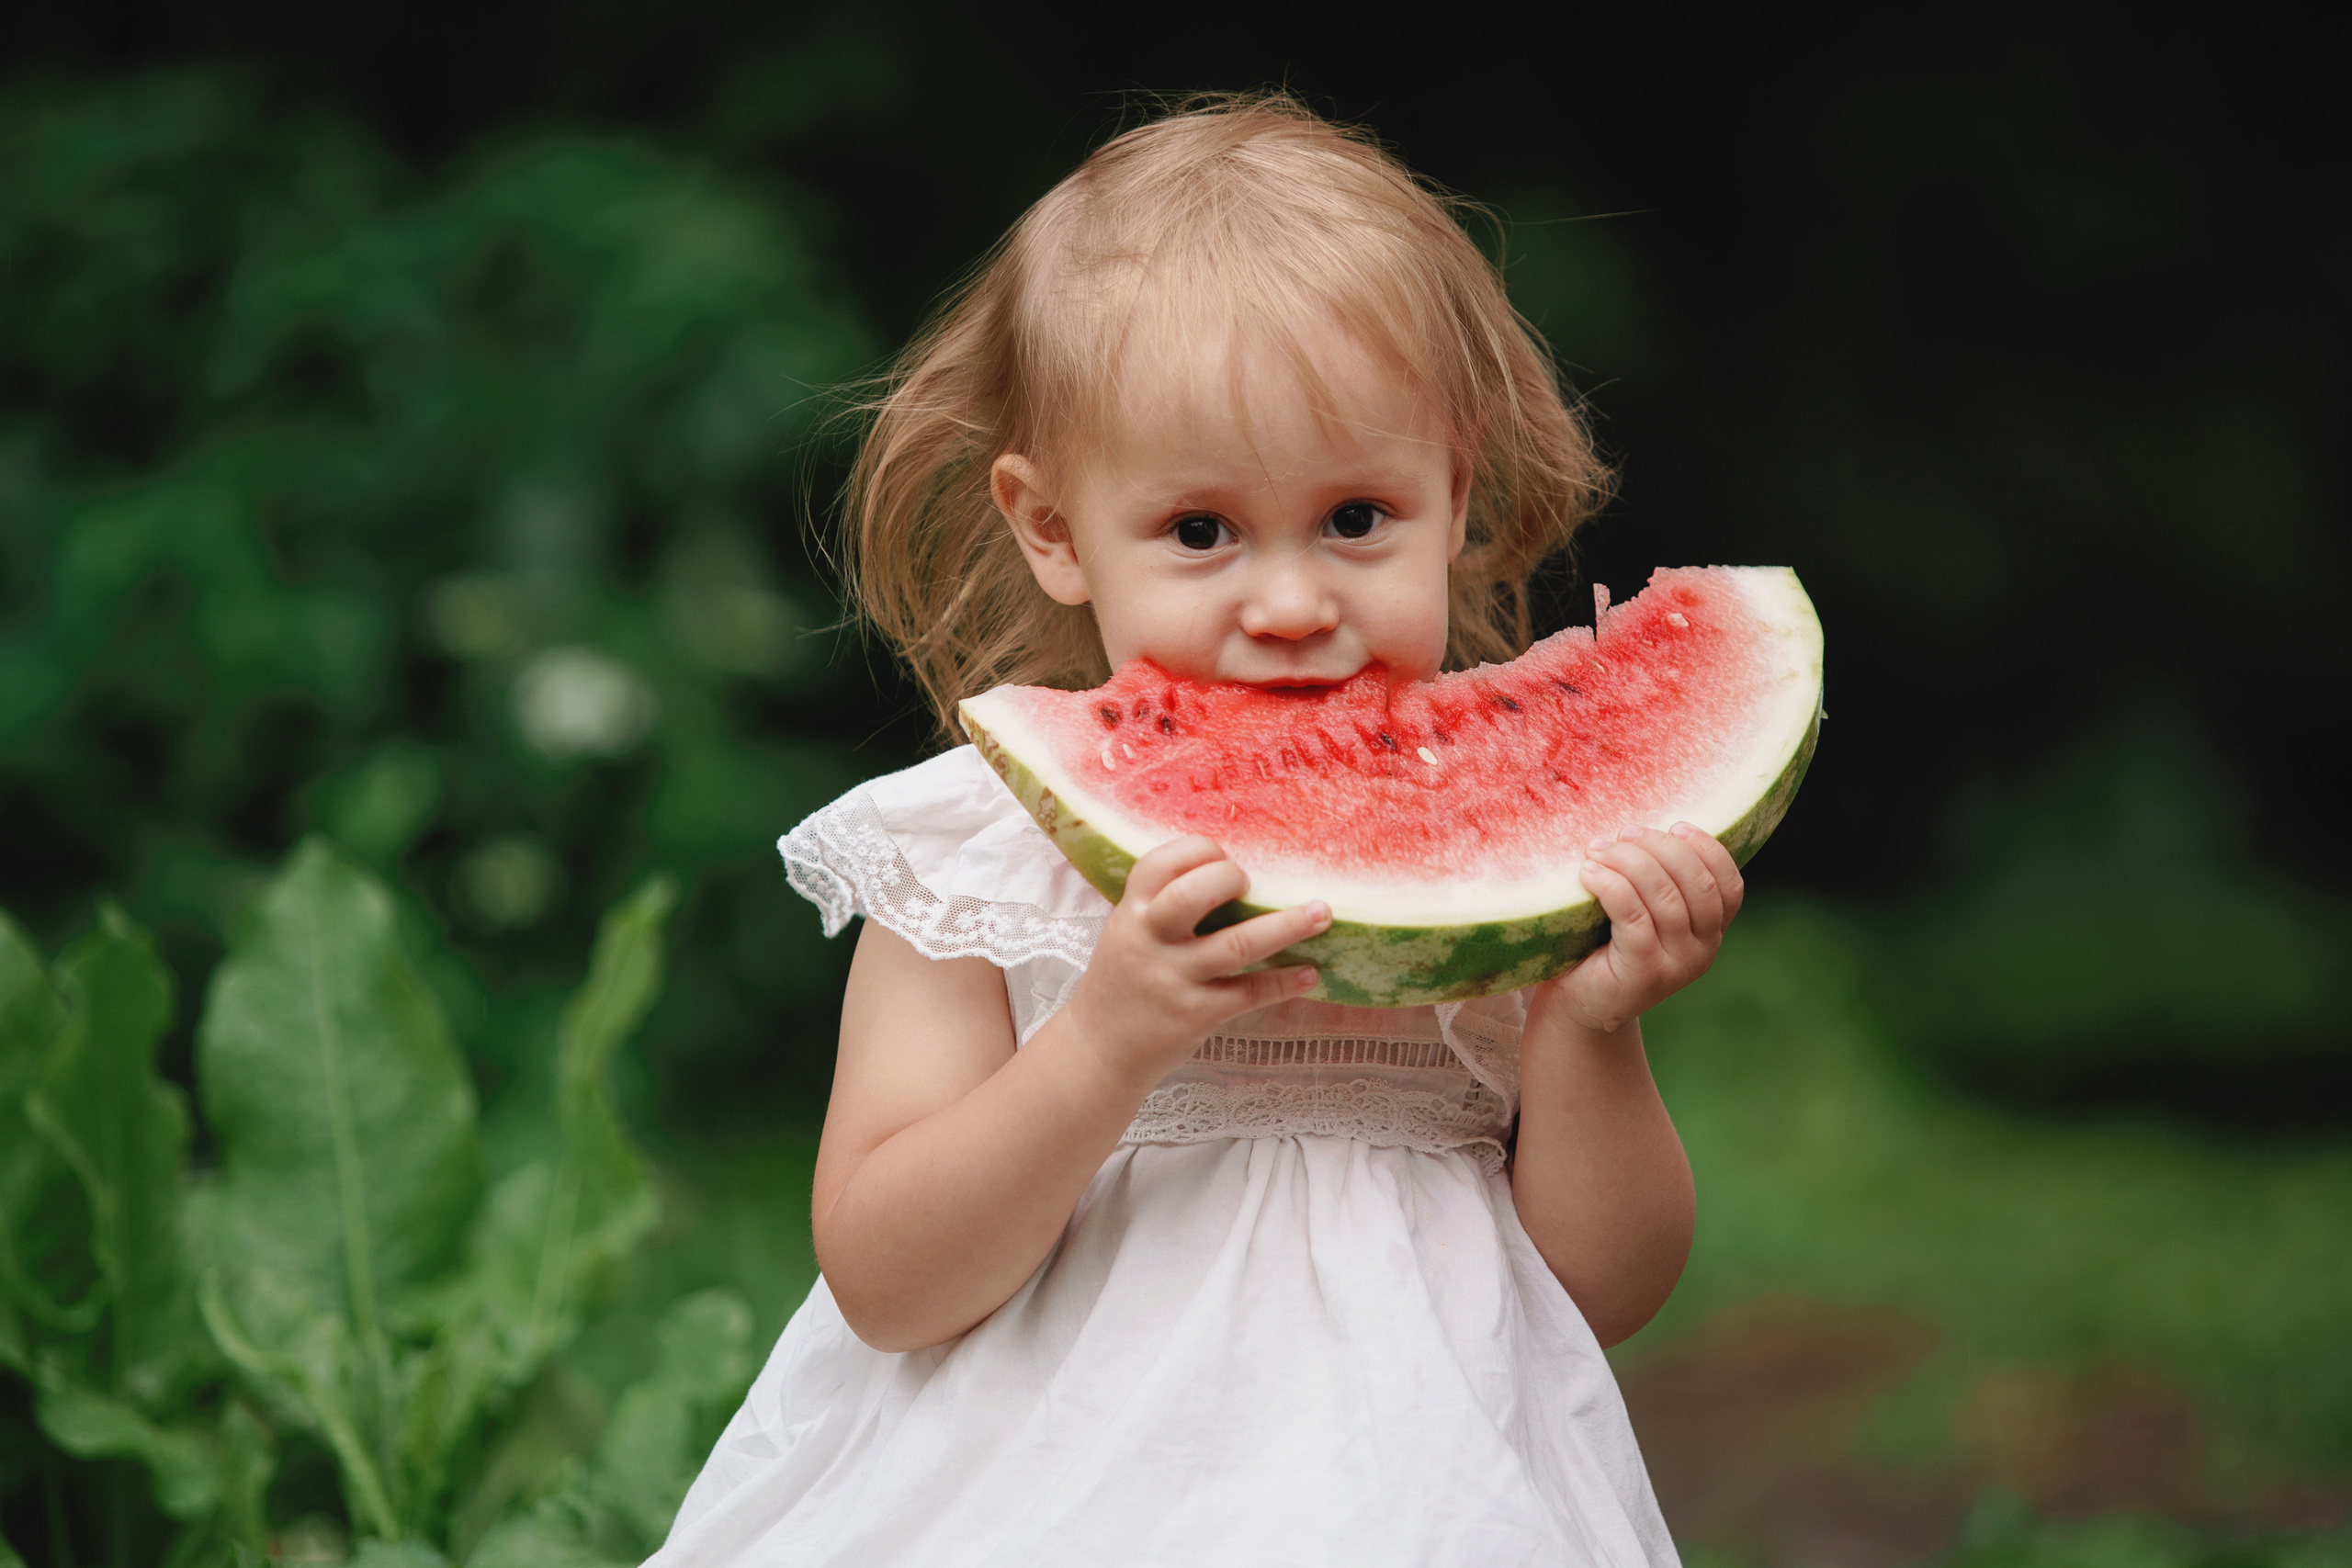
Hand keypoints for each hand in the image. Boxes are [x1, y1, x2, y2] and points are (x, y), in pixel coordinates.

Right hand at [1064, 837, 1329, 1087]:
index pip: (1161, 862)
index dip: (1199, 851)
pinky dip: (1284, 982)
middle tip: (1252, 884)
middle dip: (1232, 878)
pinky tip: (1308, 974)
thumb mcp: (1127, 932)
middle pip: (1194, 894)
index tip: (1223, 858)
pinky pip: (1249, 993)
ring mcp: (1174, 979)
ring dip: (1287, 926)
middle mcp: (1150, 941)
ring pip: (1237, 945)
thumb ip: (1161, 903)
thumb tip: (1226, 869)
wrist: (1098, 1050)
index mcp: (1131, 913)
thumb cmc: (1123, 981)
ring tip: (1322, 914)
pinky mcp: (1196, 1015)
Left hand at [1538, 823, 1744, 1033]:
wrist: (1578, 1003)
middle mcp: (1704, 951)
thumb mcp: (1642, 911)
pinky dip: (1612, 885)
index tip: (1674, 826)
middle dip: (1660, 848)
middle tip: (1624, 833)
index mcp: (1711, 932)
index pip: (1729, 885)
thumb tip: (1640, 827)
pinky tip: (1589, 873)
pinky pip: (1634, 916)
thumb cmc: (1604, 945)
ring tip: (1597, 850)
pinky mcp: (1645, 973)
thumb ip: (1657, 880)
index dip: (1707, 849)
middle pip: (1697, 884)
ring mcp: (1677, 966)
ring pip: (1664, 897)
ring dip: (1629, 862)